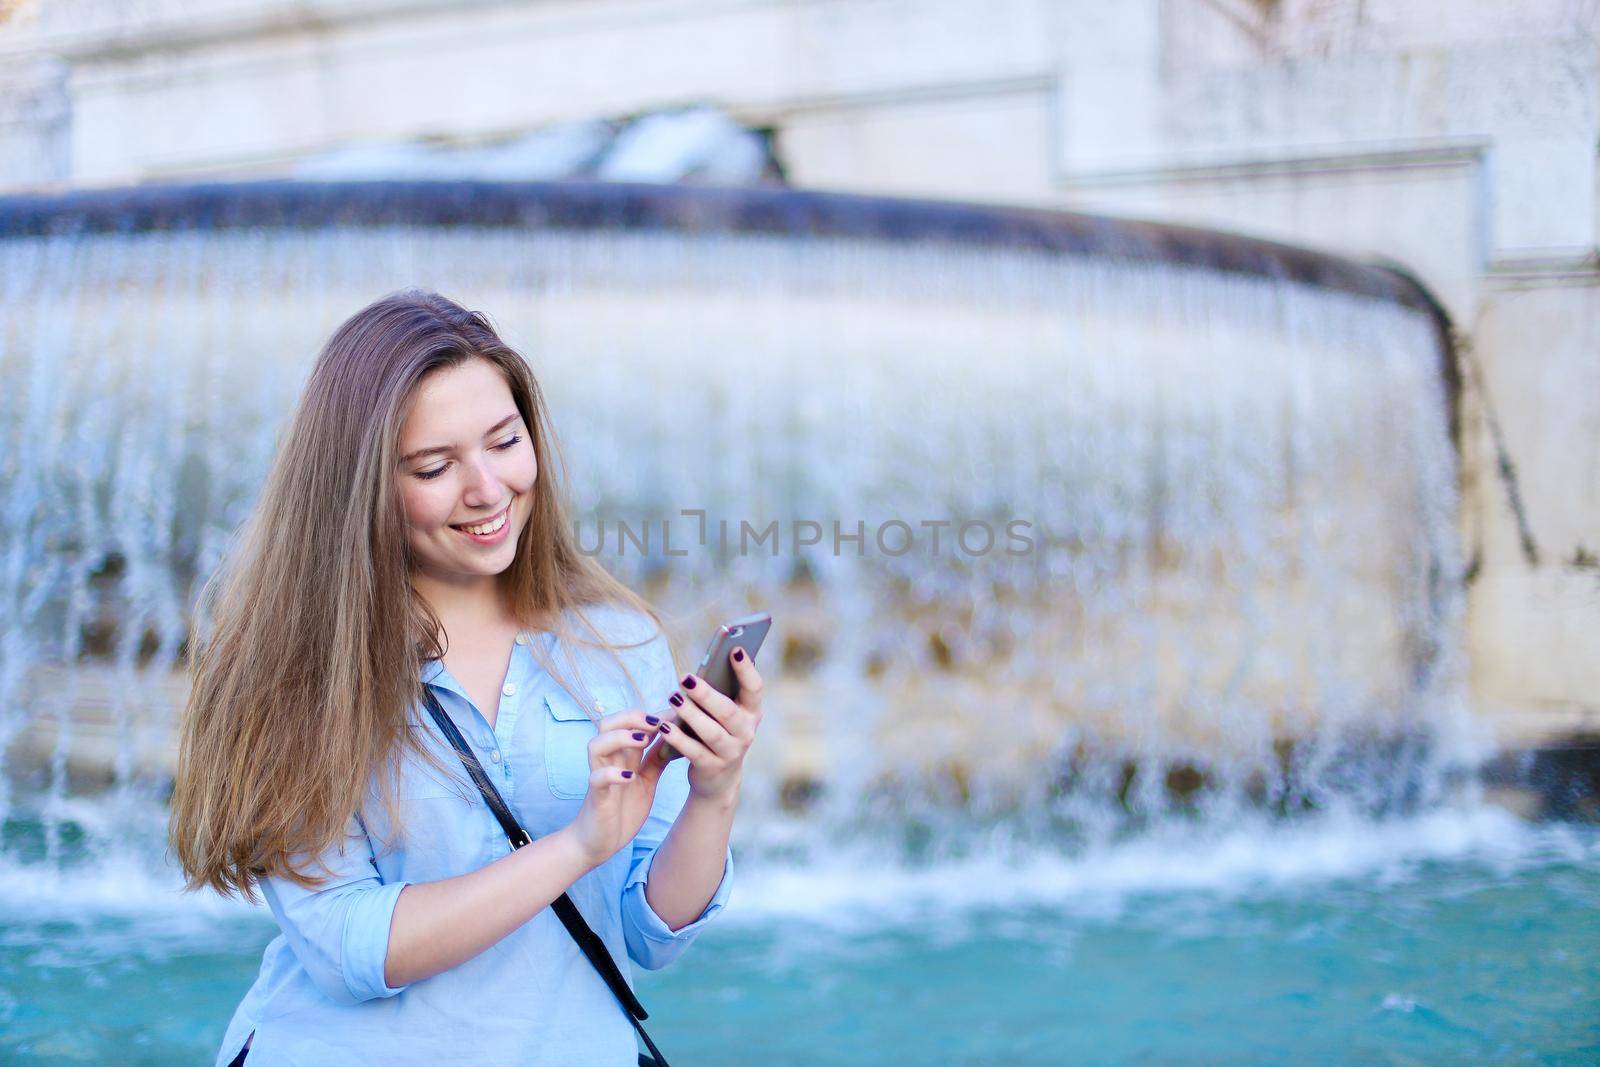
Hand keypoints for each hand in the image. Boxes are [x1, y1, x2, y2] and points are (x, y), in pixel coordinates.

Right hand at [565, 709, 669, 866]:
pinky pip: (597, 779)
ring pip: (597, 745)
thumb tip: (675, 736)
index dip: (650, 715)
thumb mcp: (646, 781)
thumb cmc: (622, 809)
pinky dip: (611, 774)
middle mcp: (608, 762)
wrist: (599, 843)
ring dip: (619, 738)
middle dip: (631, 718)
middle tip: (656, 722)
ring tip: (642, 741)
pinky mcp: (597, 797)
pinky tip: (629, 776)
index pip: (629, 723)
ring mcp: (600, 777)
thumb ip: (656, 760)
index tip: (675, 713)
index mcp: (622, 756)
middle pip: (607, 724)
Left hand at [652, 646, 763, 801]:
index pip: (755, 688)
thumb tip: (701, 667)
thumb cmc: (718, 731)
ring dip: (691, 714)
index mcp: (752, 712)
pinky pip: (694, 751)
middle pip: (727, 712)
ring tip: (673, 697)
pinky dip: (678, 739)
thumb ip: (719, 692)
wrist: (718, 778)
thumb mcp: (723, 714)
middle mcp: (746, 733)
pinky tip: (664, 726)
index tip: (734, 649)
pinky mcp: (712, 768)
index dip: (746, 669)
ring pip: (711, 732)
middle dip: (706, 694)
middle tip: (685, 677)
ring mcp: (731, 753)